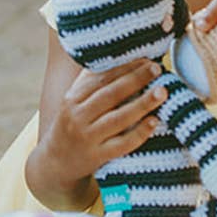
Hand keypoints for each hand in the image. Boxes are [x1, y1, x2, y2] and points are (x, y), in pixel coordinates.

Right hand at [34, 59, 165, 197]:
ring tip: (162, 92)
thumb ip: (94, 80)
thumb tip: (124, 54)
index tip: (146, 58)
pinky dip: (139, 133)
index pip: (102, 78)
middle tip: (158, 68)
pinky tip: (155, 122)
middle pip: (110, 95)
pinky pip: (121, 145)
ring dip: (142, 104)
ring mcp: (87, 138)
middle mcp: (78, 116)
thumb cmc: (74, 123)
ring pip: (118, 119)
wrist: (55, 163)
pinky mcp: (97, 157)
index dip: (125, 67)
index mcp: (73, 98)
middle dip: (136, 79)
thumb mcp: (75, 100)